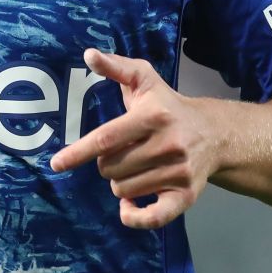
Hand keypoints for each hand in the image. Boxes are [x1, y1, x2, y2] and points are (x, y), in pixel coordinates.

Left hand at [50, 48, 221, 229]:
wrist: (214, 134)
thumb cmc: (168, 105)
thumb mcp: (144, 80)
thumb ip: (115, 66)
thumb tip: (88, 54)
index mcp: (153, 116)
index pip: (106, 138)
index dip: (78, 152)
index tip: (56, 163)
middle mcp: (167, 145)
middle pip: (110, 168)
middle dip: (106, 163)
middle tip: (122, 152)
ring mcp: (178, 172)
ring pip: (123, 190)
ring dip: (120, 183)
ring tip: (135, 168)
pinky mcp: (186, 196)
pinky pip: (151, 218)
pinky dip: (134, 216)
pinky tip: (130, 205)